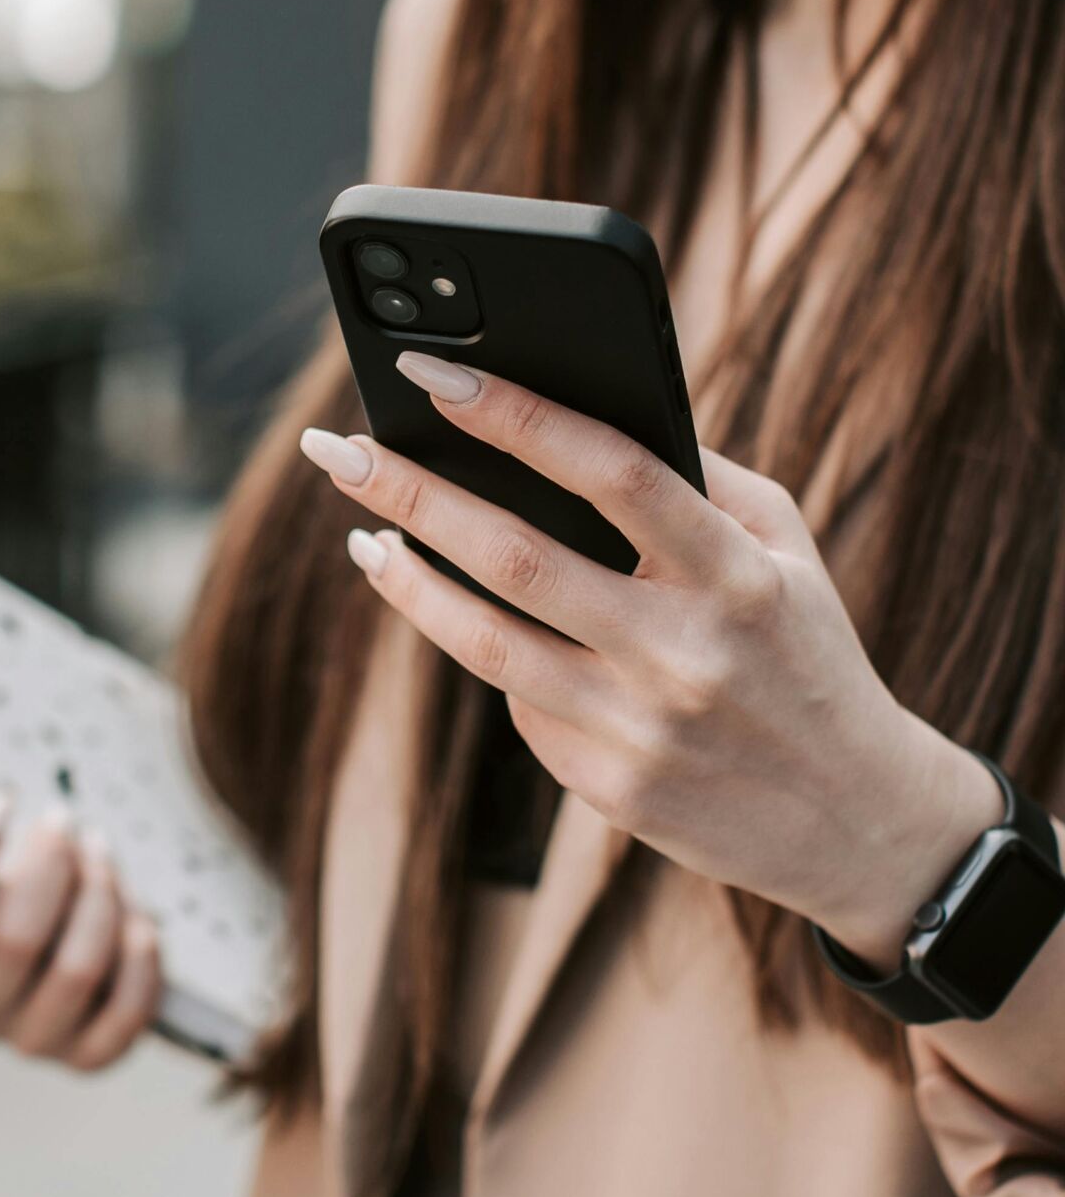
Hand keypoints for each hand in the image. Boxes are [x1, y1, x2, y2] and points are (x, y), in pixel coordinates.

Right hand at [0, 792, 161, 1071]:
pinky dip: (139, 955)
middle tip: (64, 821)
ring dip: (100, 898)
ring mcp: (29, 1040)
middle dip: (52, 866)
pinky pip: (127, 1009)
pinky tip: (136, 919)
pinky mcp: (85, 1056)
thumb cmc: (15, 896)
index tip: (0, 806)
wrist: (59, 952)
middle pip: (15, 943)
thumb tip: (11, 822)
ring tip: (101, 855)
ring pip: (77, 970)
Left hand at [299, 352, 1002, 966]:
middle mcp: (684, 652)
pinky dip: (490, 654)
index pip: (612, 471)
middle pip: (516, 555)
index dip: (516, 416)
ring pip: (484, 643)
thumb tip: (584, 418)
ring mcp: (639, 728)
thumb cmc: (810, 657)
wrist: (860, 823)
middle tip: (335, 449)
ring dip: (406, 581)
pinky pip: (520, 705)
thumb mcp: (788, 554)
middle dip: (411, 492)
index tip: (435, 374)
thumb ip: (703, 481)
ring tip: (363, 535)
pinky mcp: (608, 788)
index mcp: (736, 574)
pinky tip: (476, 626)